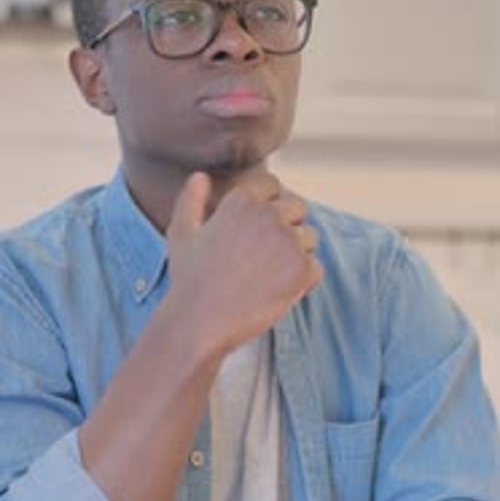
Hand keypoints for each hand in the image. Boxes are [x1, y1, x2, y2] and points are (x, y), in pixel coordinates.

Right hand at [167, 170, 322, 356]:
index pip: (272, 185)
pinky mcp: (303, 269)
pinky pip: (316, 267)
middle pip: (298, 208)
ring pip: (310, 238)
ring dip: (297, 254)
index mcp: (242, 201)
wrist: (200, 322)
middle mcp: (268, 215)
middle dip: (287, 227)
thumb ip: (191, 200)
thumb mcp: (181, 233)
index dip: (269, 205)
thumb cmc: (189, 280)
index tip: (259, 229)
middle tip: (266, 257)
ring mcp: (288, 241)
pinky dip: (304, 280)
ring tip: (269, 276)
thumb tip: (200, 177)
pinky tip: (279, 291)